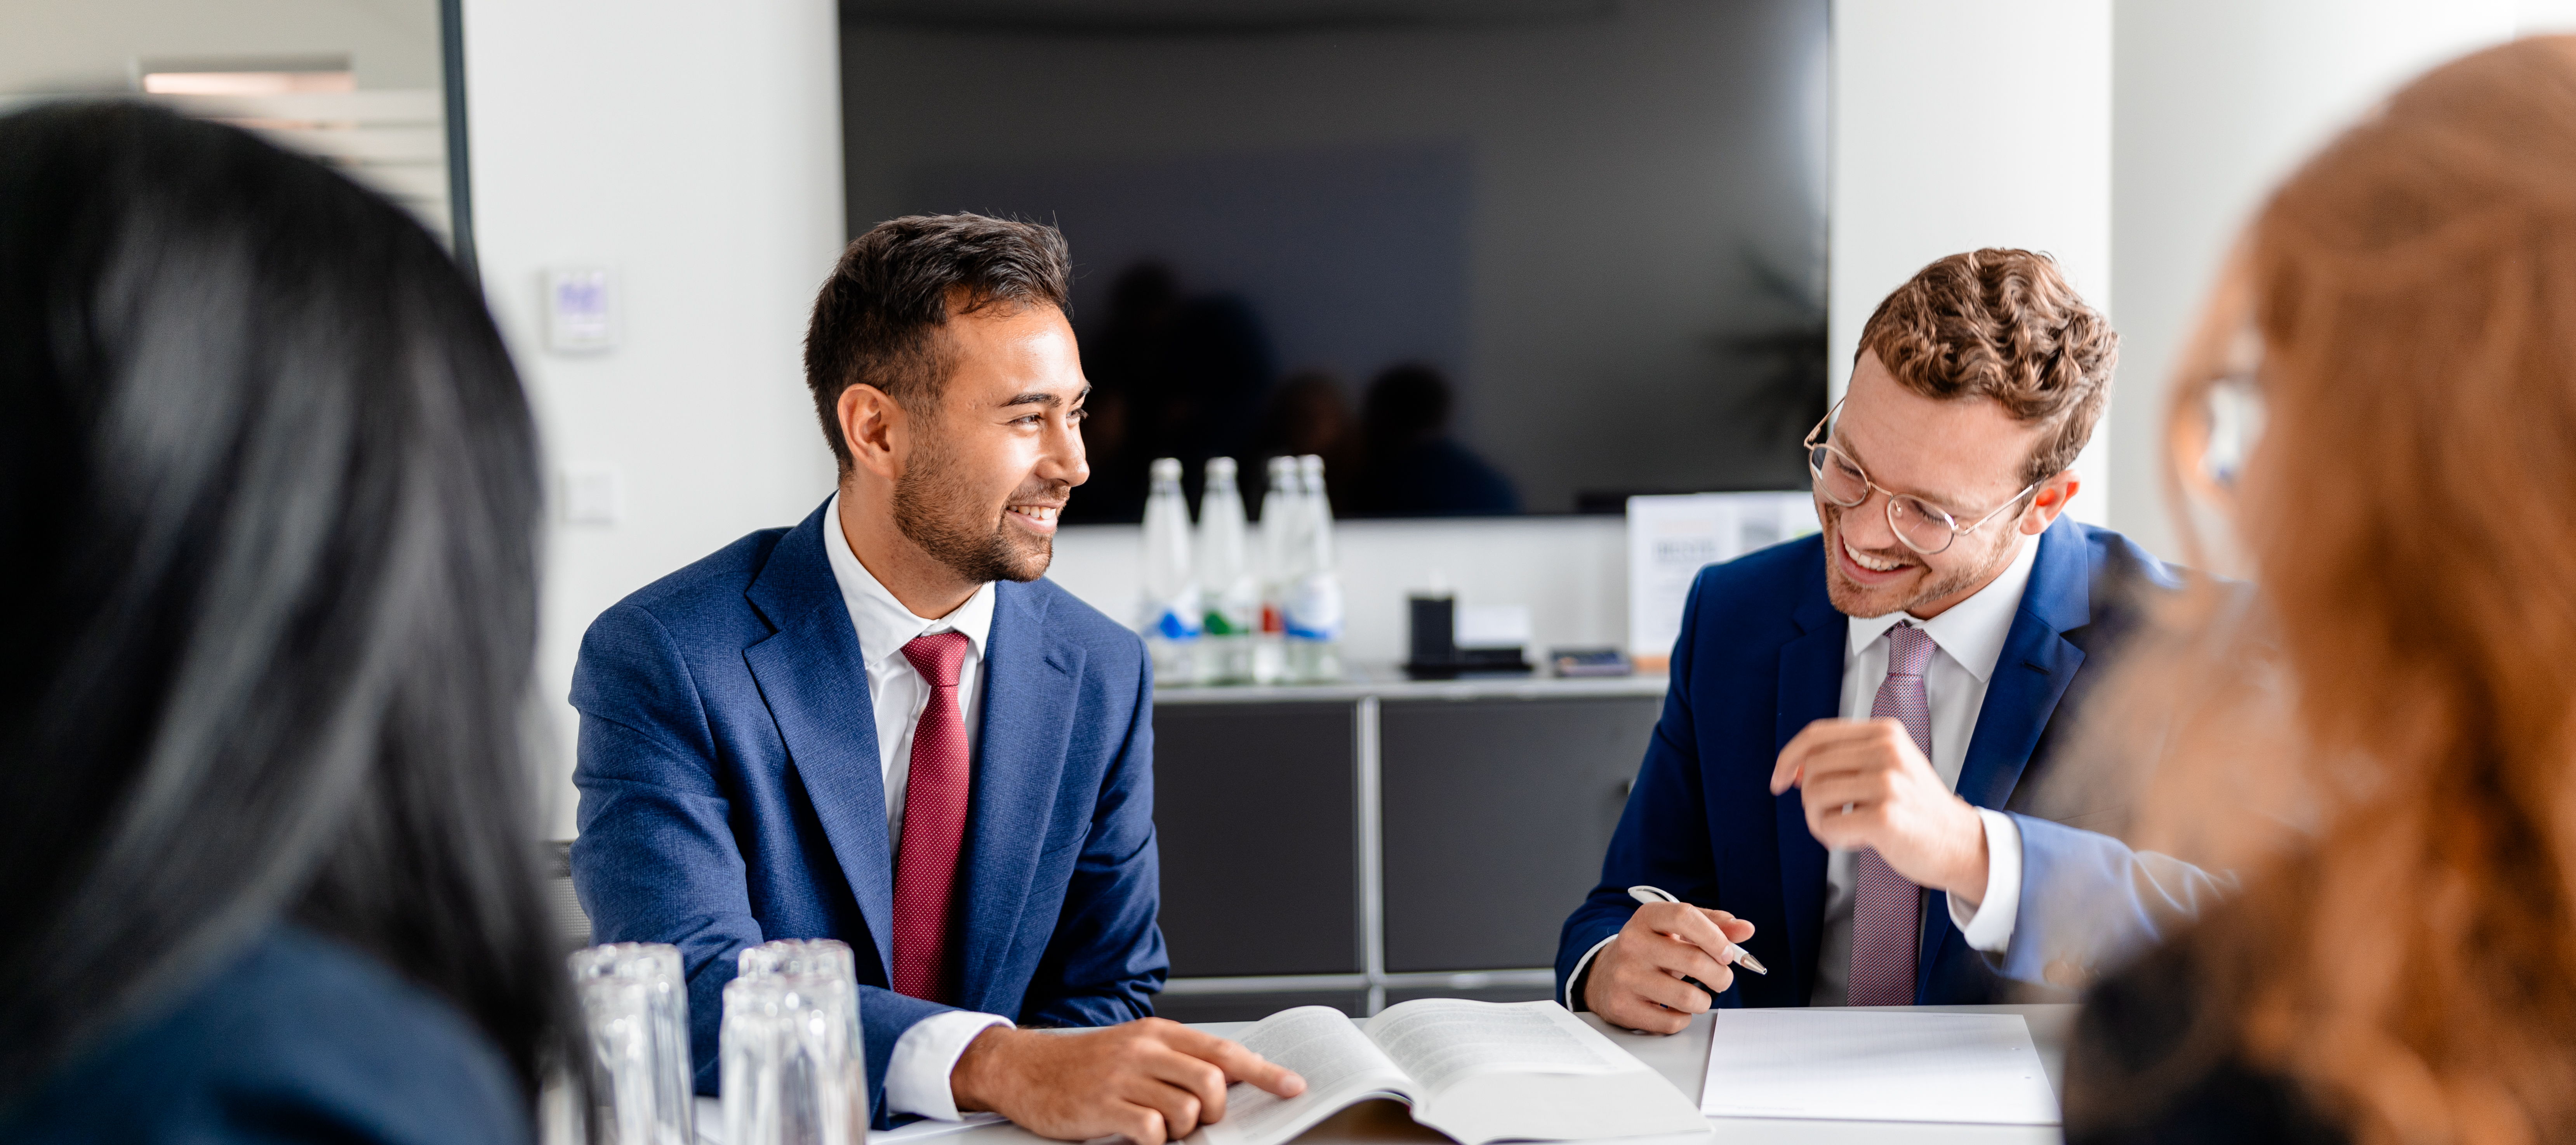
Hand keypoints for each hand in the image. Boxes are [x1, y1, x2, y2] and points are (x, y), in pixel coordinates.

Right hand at [950, 1018, 1305, 1143]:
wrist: (1025, 1069)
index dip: (1264, 1071)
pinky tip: (1136, 1136)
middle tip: (1197, 1121)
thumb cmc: (1085, 1065)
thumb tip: (1226, 1084)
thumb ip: (1176, 1062)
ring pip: (1185, 1110)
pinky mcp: (1101, 1107)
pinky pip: (1150, 1132)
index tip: (1293, 1087)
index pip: (1224, 1050)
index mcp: (1157, 1033)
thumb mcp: (1134, 1051)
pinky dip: (1153, 1142)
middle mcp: (1143, 1050)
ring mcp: (1122, 1078)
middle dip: (1215, 1110)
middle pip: (1211, 1081)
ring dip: (1181, 1129)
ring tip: (1157, 1126)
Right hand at [1581, 901, 1755, 1034]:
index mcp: (1647, 918)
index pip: (1685, 916)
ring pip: (1687, 997)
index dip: (1715, 936)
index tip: (1727, 953)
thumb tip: (1746, 929)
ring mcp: (1625, 976)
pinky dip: (1683, 1018)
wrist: (1604, 975)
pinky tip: (1674, 1008)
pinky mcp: (1622, 1007)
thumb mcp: (1677, 930)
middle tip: (1721, 978)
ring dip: (1704, 1001)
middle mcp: (1632, 944)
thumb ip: (1714, 926)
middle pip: (1695, 960)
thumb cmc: (1651, 950)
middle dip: (1721, 975)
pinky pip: (1671, 1022)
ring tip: (1698, 996)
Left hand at [1770, 717, 1987, 902]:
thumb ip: (1845, 760)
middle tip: (1831, 818)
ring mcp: (1888, 782)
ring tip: (1847, 829)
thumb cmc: (1917, 810)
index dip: (1789, 757)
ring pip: (1814, 795)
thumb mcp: (1888, 767)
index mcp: (1885, 732)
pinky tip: (1859, 841)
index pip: (1816, 735)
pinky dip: (1833, 839)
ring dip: (1819, 821)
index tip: (1780, 780)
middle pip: (1810, 767)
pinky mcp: (1885, 816)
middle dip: (1809, 799)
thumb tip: (1791, 770)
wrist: (1961, 844)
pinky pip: (1828, 825)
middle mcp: (1887, 750)